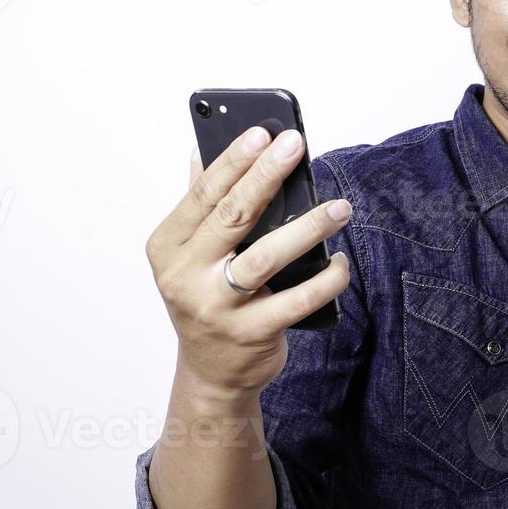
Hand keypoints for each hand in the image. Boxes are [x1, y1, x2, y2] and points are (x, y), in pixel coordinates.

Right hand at [144, 126, 352, 397]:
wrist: (212, 375)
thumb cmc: (207, 301)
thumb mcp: (190, 255)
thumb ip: (199, 205)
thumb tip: (202, 148)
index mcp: (167, 248)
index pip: (203, 195)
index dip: (233, 161)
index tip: (261, 133)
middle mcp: (184, 277)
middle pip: (232, 217)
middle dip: (267, 177)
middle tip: (296, 148)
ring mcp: (216, 308)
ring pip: (266, 257)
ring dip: (308, 227)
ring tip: (340, 208)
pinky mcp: (250, 334)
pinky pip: (297, 300)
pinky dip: (324, 279)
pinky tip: (339, 262)